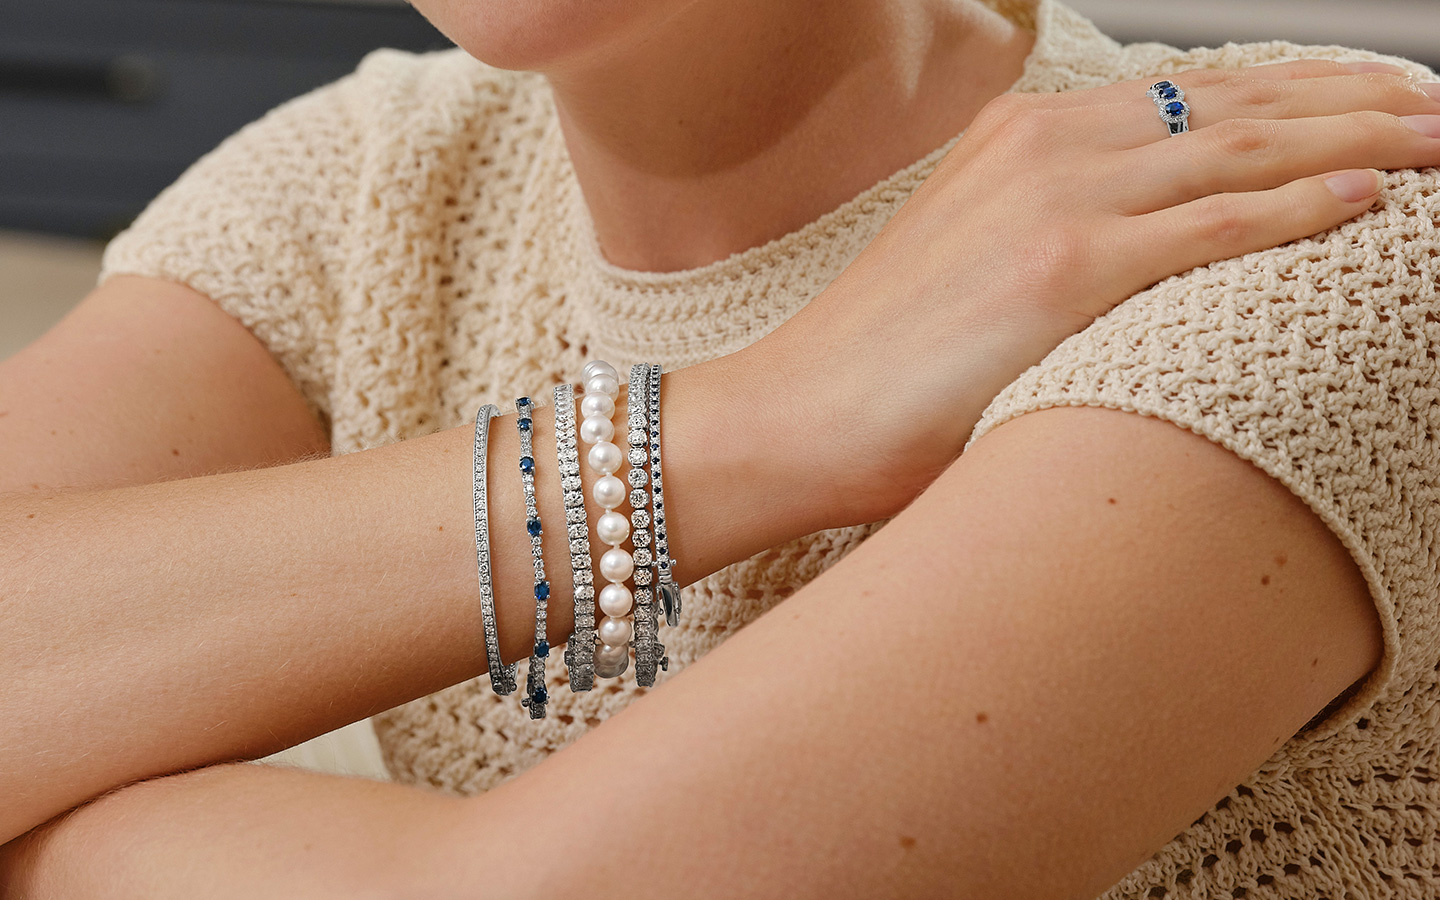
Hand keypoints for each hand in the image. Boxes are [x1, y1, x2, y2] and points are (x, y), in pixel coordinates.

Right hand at [746, 58, 1439, 522]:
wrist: (794, 415)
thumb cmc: (881, 367)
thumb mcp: (975, 270)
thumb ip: (1057, 238)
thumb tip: (1148, 262)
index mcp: (1019, 137)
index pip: (1194, 97)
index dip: (1298, 93)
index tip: (1372, 103)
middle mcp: (1042, 145)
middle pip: (1237, 105)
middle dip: (1353, 99)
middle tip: (1435, 108)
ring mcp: (1052, 197)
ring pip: (1245, 149)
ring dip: (1360, 138)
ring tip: (1438, 141)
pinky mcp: (1060, 267)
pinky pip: (1216, 224)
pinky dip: (1305, 205)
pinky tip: (1372, 197)